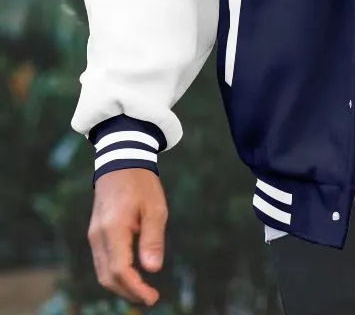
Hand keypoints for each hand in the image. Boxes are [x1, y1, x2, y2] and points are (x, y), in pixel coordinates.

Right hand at [87, 168, 167, 305]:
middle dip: (128, 292)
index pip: (120, 270)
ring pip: (103, 272)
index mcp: (114, 230)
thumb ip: (153, 239)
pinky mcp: (95, 233)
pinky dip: (115, 273)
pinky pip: (102, 261)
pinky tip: (131, 274)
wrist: (121, 162)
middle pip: (108, 277)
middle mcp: (98, 236)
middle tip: (150, 297)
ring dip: (121, 285)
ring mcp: (94, 235)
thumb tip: (153, 270)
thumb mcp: (155, 208)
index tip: (152, 297)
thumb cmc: (142, 184)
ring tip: (142, 290)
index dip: (135, 288)